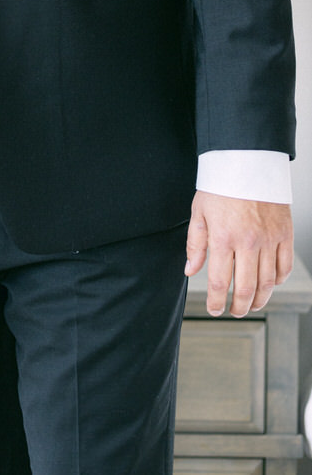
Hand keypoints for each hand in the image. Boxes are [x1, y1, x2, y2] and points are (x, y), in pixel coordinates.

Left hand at [184, 191, 292, 316]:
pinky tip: (270, 284)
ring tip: (251, 305)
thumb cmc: (221, 185)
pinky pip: (285, 266)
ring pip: (267, 282)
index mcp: (223, 237)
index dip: (215, 301)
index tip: (214, 309)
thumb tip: (190, 269)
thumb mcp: (199, 212)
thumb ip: (195, 244)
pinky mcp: (285, 234)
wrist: (248, 162)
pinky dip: (279, 281)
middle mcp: (248, 242)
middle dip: (239, 307)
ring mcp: (269, 239)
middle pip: (245, 288)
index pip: (218, 281)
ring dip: (259, 299)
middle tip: (234, 312)